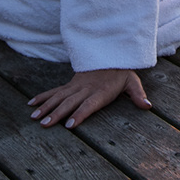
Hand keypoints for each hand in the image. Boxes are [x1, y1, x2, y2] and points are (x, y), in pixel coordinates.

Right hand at [26, 68, 150, 128]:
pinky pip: (54, 91)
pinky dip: (43, 97)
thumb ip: (138, 95)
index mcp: (100, 91)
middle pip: (69, 103)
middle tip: (45, 125)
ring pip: (58, 97)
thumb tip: (148, 106)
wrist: (110, 54)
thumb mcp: (132, 81)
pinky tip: (31, 104)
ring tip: (35, 118)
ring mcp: (75, 86)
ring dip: (46, 107)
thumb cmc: (121, 73)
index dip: (80, 114)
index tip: (70, 125)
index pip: (89, 104)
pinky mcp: (69, 84)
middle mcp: (85, 89)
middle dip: (57, 114)